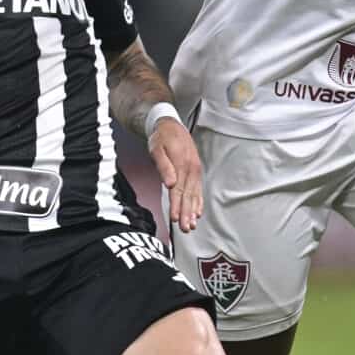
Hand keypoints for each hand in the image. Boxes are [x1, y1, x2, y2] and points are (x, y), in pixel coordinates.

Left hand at [149, 116, 204, 231]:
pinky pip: (198, 190)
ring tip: (192, 225)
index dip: (177, 206)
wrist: (171, 125)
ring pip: (194, 195)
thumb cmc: (161, 137)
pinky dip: (198, 202)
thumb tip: (170, 183)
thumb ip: (163, 166)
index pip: (179, 190)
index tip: (175, 219)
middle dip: (187, 214)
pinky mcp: (195, 172)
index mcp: (182, 164)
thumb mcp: (157, 148)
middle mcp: (191, 170)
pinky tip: (198, 212)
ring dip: (193, 211)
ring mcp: (195, 171)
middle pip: (188, 196)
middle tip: (185, 229)